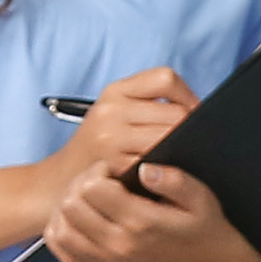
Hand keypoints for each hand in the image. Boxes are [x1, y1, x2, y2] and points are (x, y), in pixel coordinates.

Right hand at [33, 67, 195, 214]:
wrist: (61, 182)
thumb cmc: (97, 150)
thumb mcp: (113, 115)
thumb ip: (148, 105)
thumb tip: (199, 111)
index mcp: (113, 92)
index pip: (165, 78)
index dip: (188, 96)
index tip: (193, 114)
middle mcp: (110, 110)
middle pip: (176, 113)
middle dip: (189, 129)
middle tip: (189, 144)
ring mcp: (111, 137)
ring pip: (172, 137)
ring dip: (181, 150)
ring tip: (174, 159)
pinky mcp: (116, 164)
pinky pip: (159, 161)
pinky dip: (166, 168)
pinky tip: (161, 173)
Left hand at [43, 158, 252, 261]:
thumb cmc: (203, 228)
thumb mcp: (201, 198)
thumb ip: (175, 180)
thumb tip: (144, 169)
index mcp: (141, 222)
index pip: (93, 187)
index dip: (99, 170)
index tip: (113, 169)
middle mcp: (118, 244)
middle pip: (71, 205)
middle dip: (80, 184)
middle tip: (100, 181)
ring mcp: (106, 261)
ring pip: (60, 228)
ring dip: (67, 207)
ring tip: (88, 198)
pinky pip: (61, 251)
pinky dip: (60, 231)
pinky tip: (77, 219)